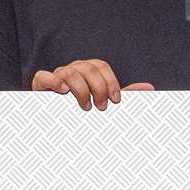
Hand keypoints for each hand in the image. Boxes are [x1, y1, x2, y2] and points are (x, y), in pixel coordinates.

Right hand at [33, 60, 147, 109]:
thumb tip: (148, 87)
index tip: (116, 100)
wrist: (55, 124)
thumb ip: (122, 94)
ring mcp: (55, 76)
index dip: (110, 81)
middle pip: (87, 68)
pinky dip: (54, 82)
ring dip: (81, 89)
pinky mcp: (40, 85)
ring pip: (70, 72)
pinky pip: (43, 76)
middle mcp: (72, 70)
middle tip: (101, 107)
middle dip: (98, 88)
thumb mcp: (103, 103)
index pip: (100, 66)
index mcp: (87, 71)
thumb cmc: (82, 111)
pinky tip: (63, 92)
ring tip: (85, 107)